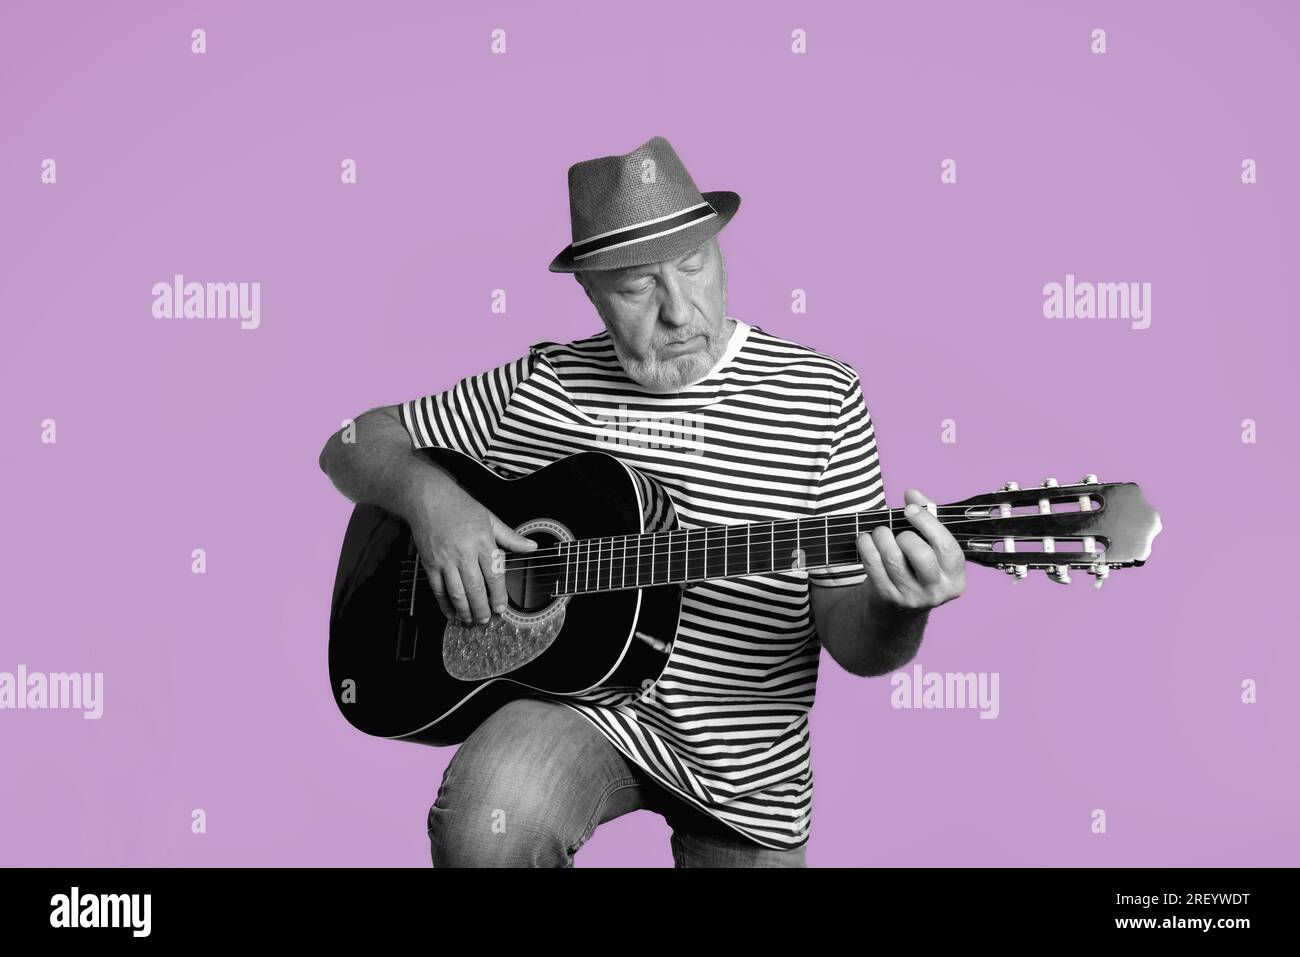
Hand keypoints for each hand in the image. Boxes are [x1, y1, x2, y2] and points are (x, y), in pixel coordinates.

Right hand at [410, 481, 537, 624]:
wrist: (428, 498)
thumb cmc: (459, 507)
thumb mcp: (490, 518)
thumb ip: (510, 537)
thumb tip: (531, 546)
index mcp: (483, 542)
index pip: (494, 575)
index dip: (498, 595)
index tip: (501, 607)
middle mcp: (464, 553)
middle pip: (476, 588)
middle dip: (482, 609)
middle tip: (486, 620)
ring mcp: (446, 560)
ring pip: (457, 592)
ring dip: (465, 610)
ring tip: (471, 620)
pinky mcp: (430, 564)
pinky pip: (438, 589)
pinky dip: (444, 604)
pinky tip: (450, 612)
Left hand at [854, 488, 965, 613]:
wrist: (899, 606)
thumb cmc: (917, 566)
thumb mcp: (930, 545)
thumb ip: (927, 515)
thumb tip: (912, 493)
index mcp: (955, 577)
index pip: (946, 546)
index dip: (927, 522)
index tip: (909, 509)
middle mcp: (937, 590)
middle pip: (921, 555)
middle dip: (905, 535)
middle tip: (897, 531)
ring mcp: (913, 598)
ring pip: (894, 560)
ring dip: (882, 537)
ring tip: (880, 531)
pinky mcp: (889, 599)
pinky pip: (873, 567)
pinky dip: (866, 547)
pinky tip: (865, 539)